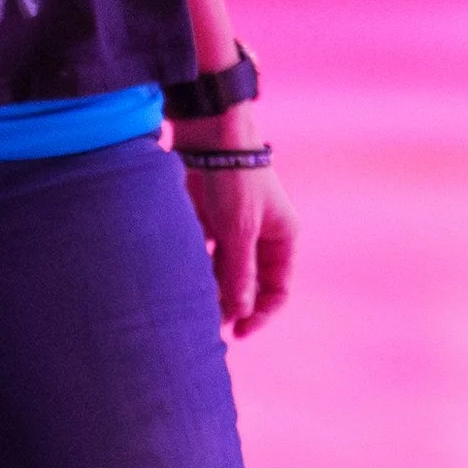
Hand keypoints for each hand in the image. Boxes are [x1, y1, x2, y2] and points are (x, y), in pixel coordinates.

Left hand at [176, 144, 296, 336]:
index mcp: (282, 239)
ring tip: (194, 300)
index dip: (261, 314)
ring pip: (225, 272)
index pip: (278, 290)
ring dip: (212, 288)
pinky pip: (206, 256)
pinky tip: (185, 276)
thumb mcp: (240, 230)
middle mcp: (262, 238)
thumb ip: (239, 272)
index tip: (238, 330)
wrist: (210, 137)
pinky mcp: (210, 223)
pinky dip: (197, 268)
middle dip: (232, 304)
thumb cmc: (234, 180)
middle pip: (250, 285)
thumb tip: (239, 312)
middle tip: (209, 320)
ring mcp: (235, 231)